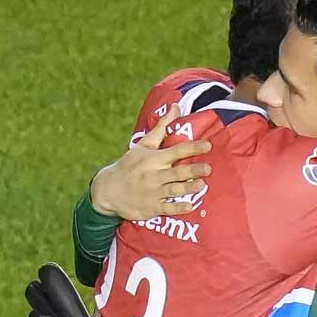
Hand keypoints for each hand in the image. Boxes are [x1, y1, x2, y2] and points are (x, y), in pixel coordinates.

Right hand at [90, 103, 212, 220]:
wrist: (108, 190)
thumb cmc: (130, 165)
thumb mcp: (143, 145)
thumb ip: (162, 128)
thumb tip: (176, 107)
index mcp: (153, 159)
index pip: (176, 151)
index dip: (192, 148)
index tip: (208, 145)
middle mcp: (154, 175)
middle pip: (177, 172)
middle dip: (193, 170)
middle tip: (208, 169)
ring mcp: (153, 192)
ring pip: (174, 190)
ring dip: (188, 188)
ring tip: (202, 185)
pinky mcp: (152, 207)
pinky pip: (167, 209)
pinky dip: (179, 208)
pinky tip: (191, 206)